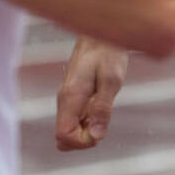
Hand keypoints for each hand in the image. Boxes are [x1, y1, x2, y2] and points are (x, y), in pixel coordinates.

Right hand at [55, 37, 128, 151]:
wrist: (101, 32)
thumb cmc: (108, 52)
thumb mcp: (112, 80)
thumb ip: (102, 108)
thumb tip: (96, 135)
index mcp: (71, 97)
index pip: (63, 135)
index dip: (82, 142)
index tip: (100, 132)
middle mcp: (65, 100)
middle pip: (63, 137)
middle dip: (83, 140)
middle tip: (103, 124)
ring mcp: (68, 98)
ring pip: (68, 129)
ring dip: (86, 131)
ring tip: (103, 114)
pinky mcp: (74, 96)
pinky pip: (75, 119)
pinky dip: (86, 122)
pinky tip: (100, 109)